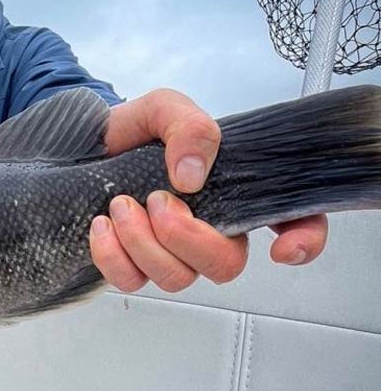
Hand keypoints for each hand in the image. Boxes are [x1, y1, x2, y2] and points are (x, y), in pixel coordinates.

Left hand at [88, 88, 327, 291]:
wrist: (87, 141)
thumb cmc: (134, 130)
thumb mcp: (165, 109)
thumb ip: (189, 128)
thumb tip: (192, 174)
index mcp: (232, 190)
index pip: (291, 220)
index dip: (303, 241)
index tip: (281, 248)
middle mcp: (208, 228)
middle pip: (226, 264)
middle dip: (188, 238)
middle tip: (156, 199)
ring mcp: (170, 251)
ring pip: (178, 278)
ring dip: (144, 242)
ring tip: (120, 204)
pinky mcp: (132, 264)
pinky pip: (132, 281)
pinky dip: (113, 255)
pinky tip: (102, 224)